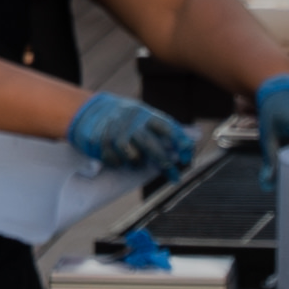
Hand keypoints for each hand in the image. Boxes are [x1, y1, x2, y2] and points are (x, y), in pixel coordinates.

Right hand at [64, 90, 201, 181]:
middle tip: (175, 177)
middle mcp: (131, 124)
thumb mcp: (149, 118)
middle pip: (152, 146)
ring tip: (139, 163)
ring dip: (140, 164)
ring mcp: (115, 134)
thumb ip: (172, 129)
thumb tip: (198, 134)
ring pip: (134, 157)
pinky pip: (116, 162)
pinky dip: (120, 164)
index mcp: (145, 115)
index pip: (166, 127)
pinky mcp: (101, 144)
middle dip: (164, 162)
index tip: (187, 156)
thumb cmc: (128, 118)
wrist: (90, 110)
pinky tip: (121, 162)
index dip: (179, 141)